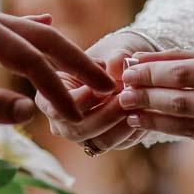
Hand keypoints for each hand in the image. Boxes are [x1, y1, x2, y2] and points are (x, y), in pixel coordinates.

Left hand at [0, 6, 116, 123]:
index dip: (56, 88)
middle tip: (106, 84)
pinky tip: (49, 24)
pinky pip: (16, 29)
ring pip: (34, 31)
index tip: (75, 114)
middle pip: (43, 36)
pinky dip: (37, 36)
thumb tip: (30, 112)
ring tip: (90, 73)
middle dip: (76, 62)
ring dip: (62, 52)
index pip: (31, 60)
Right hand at [34, 31, 150, 152]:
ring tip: (137, 104)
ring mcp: (82, 135)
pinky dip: (132, 128)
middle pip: (79, 129)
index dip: (84, 98)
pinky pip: (118, 142)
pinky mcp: (104, 141)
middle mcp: (61, 121)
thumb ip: (114, 58)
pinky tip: (144, 112)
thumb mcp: (111, 50)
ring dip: (122, 123)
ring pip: (101, 140)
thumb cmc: (109, 58)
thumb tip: (120, 63)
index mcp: (49, 97)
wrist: (126, 71)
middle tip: (127, 97)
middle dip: (107, 114)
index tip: (106, 84)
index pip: (60, 106)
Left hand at [117, 51, 193, 166]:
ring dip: (155, 118)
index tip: (129, 70)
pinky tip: (156, 126)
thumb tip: (151, 61)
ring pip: (190, 125)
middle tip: (122, 92)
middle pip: (184, 99)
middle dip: (147, 95)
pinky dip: (177, 132)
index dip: (153, 71)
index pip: (187, 71)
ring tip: (131, 112)